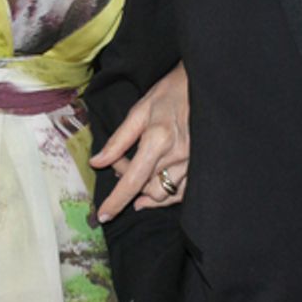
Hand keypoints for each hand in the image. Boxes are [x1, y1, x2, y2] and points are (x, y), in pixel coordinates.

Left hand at [91, 61, 189, 219]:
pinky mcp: (201, 165)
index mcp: (158, 139)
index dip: (116, 200)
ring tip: (137, 174)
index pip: (133, 180)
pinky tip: (154, 189)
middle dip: (129, 183)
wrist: (204, 86)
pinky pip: (182, 193)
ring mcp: (192, 162)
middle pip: (147, 189)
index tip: (104, 215)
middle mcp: (177, 155)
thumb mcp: (139, 110)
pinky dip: (166, 195)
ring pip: (164, 194)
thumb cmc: (170, 93)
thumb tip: (97, 162)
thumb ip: (118, 140)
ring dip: (146, 190)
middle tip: (122, 163)